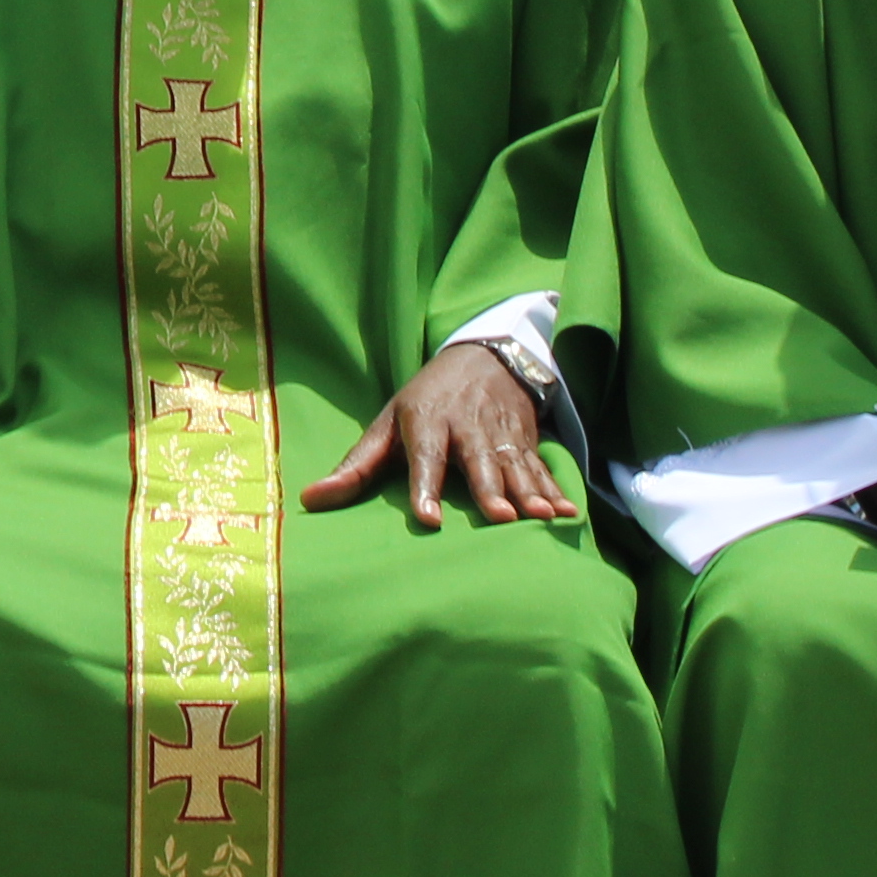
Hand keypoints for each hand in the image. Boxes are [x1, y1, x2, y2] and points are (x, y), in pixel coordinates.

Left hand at [300, 345, 572, 529]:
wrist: (482, 357)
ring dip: (529, 492)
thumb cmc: (424, 402)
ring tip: (541, 517)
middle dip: (490, 489)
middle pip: (478, 461)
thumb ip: (355, 466)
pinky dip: (555, 488)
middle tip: (499, 518)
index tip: (427, 519)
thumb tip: (311, 500)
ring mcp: (500, 432)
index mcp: (426, 421)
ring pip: (515, 465)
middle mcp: (466, 426)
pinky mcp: (525, 440)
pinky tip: (565, 512)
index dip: (424, 487)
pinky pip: (541, 466)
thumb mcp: (386, 424)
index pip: (425, 456)